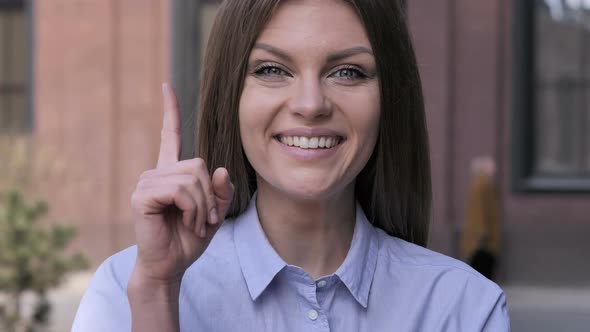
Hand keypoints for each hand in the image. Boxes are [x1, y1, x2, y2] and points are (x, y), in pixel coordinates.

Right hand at [130, 83, 233, 284]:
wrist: (170, 265)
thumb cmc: (189, 239)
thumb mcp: (214, 213)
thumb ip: (221, 192)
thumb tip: (221, 169)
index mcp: (171, 173)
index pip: (170, 136)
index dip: (170, 112)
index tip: (167, 87)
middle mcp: (157, 173)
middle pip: (198, 164)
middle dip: (210, 195)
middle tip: (206, 219)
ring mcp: (147, 183)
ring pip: (191, 178)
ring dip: (203, 206)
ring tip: (196, 224)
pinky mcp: (142, 196)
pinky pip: (180, 190)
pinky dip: (192, 209)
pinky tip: (187, 224)